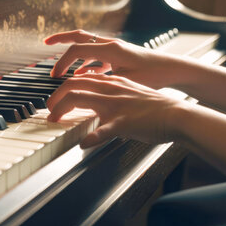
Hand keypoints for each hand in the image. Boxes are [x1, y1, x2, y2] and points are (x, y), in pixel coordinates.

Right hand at [44, 30, 176, 88]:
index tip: (55, 77)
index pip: (77, 50)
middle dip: (61, 39)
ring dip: (73, 52)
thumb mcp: (126, 82)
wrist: (173, 70)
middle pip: (79, 37)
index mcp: (110, 49)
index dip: (62, 63)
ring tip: (62, 64)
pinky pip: (97, 55)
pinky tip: (82, 74)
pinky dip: (87, 62)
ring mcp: (116, 49)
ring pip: (88, 45)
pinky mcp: (120, 55)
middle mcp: (111, 45)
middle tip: (45, 43)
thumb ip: (102, 85)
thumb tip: (81, 91)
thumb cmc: (154, 75)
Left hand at [47, 73, 186, 147]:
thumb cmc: (155, 108)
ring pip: (81, 98)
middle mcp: (111, 90)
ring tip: (54, 120)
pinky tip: (84, 145)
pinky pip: (104, 130)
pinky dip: (91, 138)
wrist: (176, 114)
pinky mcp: (125, 122)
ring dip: (62, 109)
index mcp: (112, 83)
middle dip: (55, 97)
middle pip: (72, 85)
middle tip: (48, 111)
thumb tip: (97, 108)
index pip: (79, 79)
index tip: (55, 102)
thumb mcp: (129, 95)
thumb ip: (111, 98)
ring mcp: (117, 105)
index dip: (62, 90)